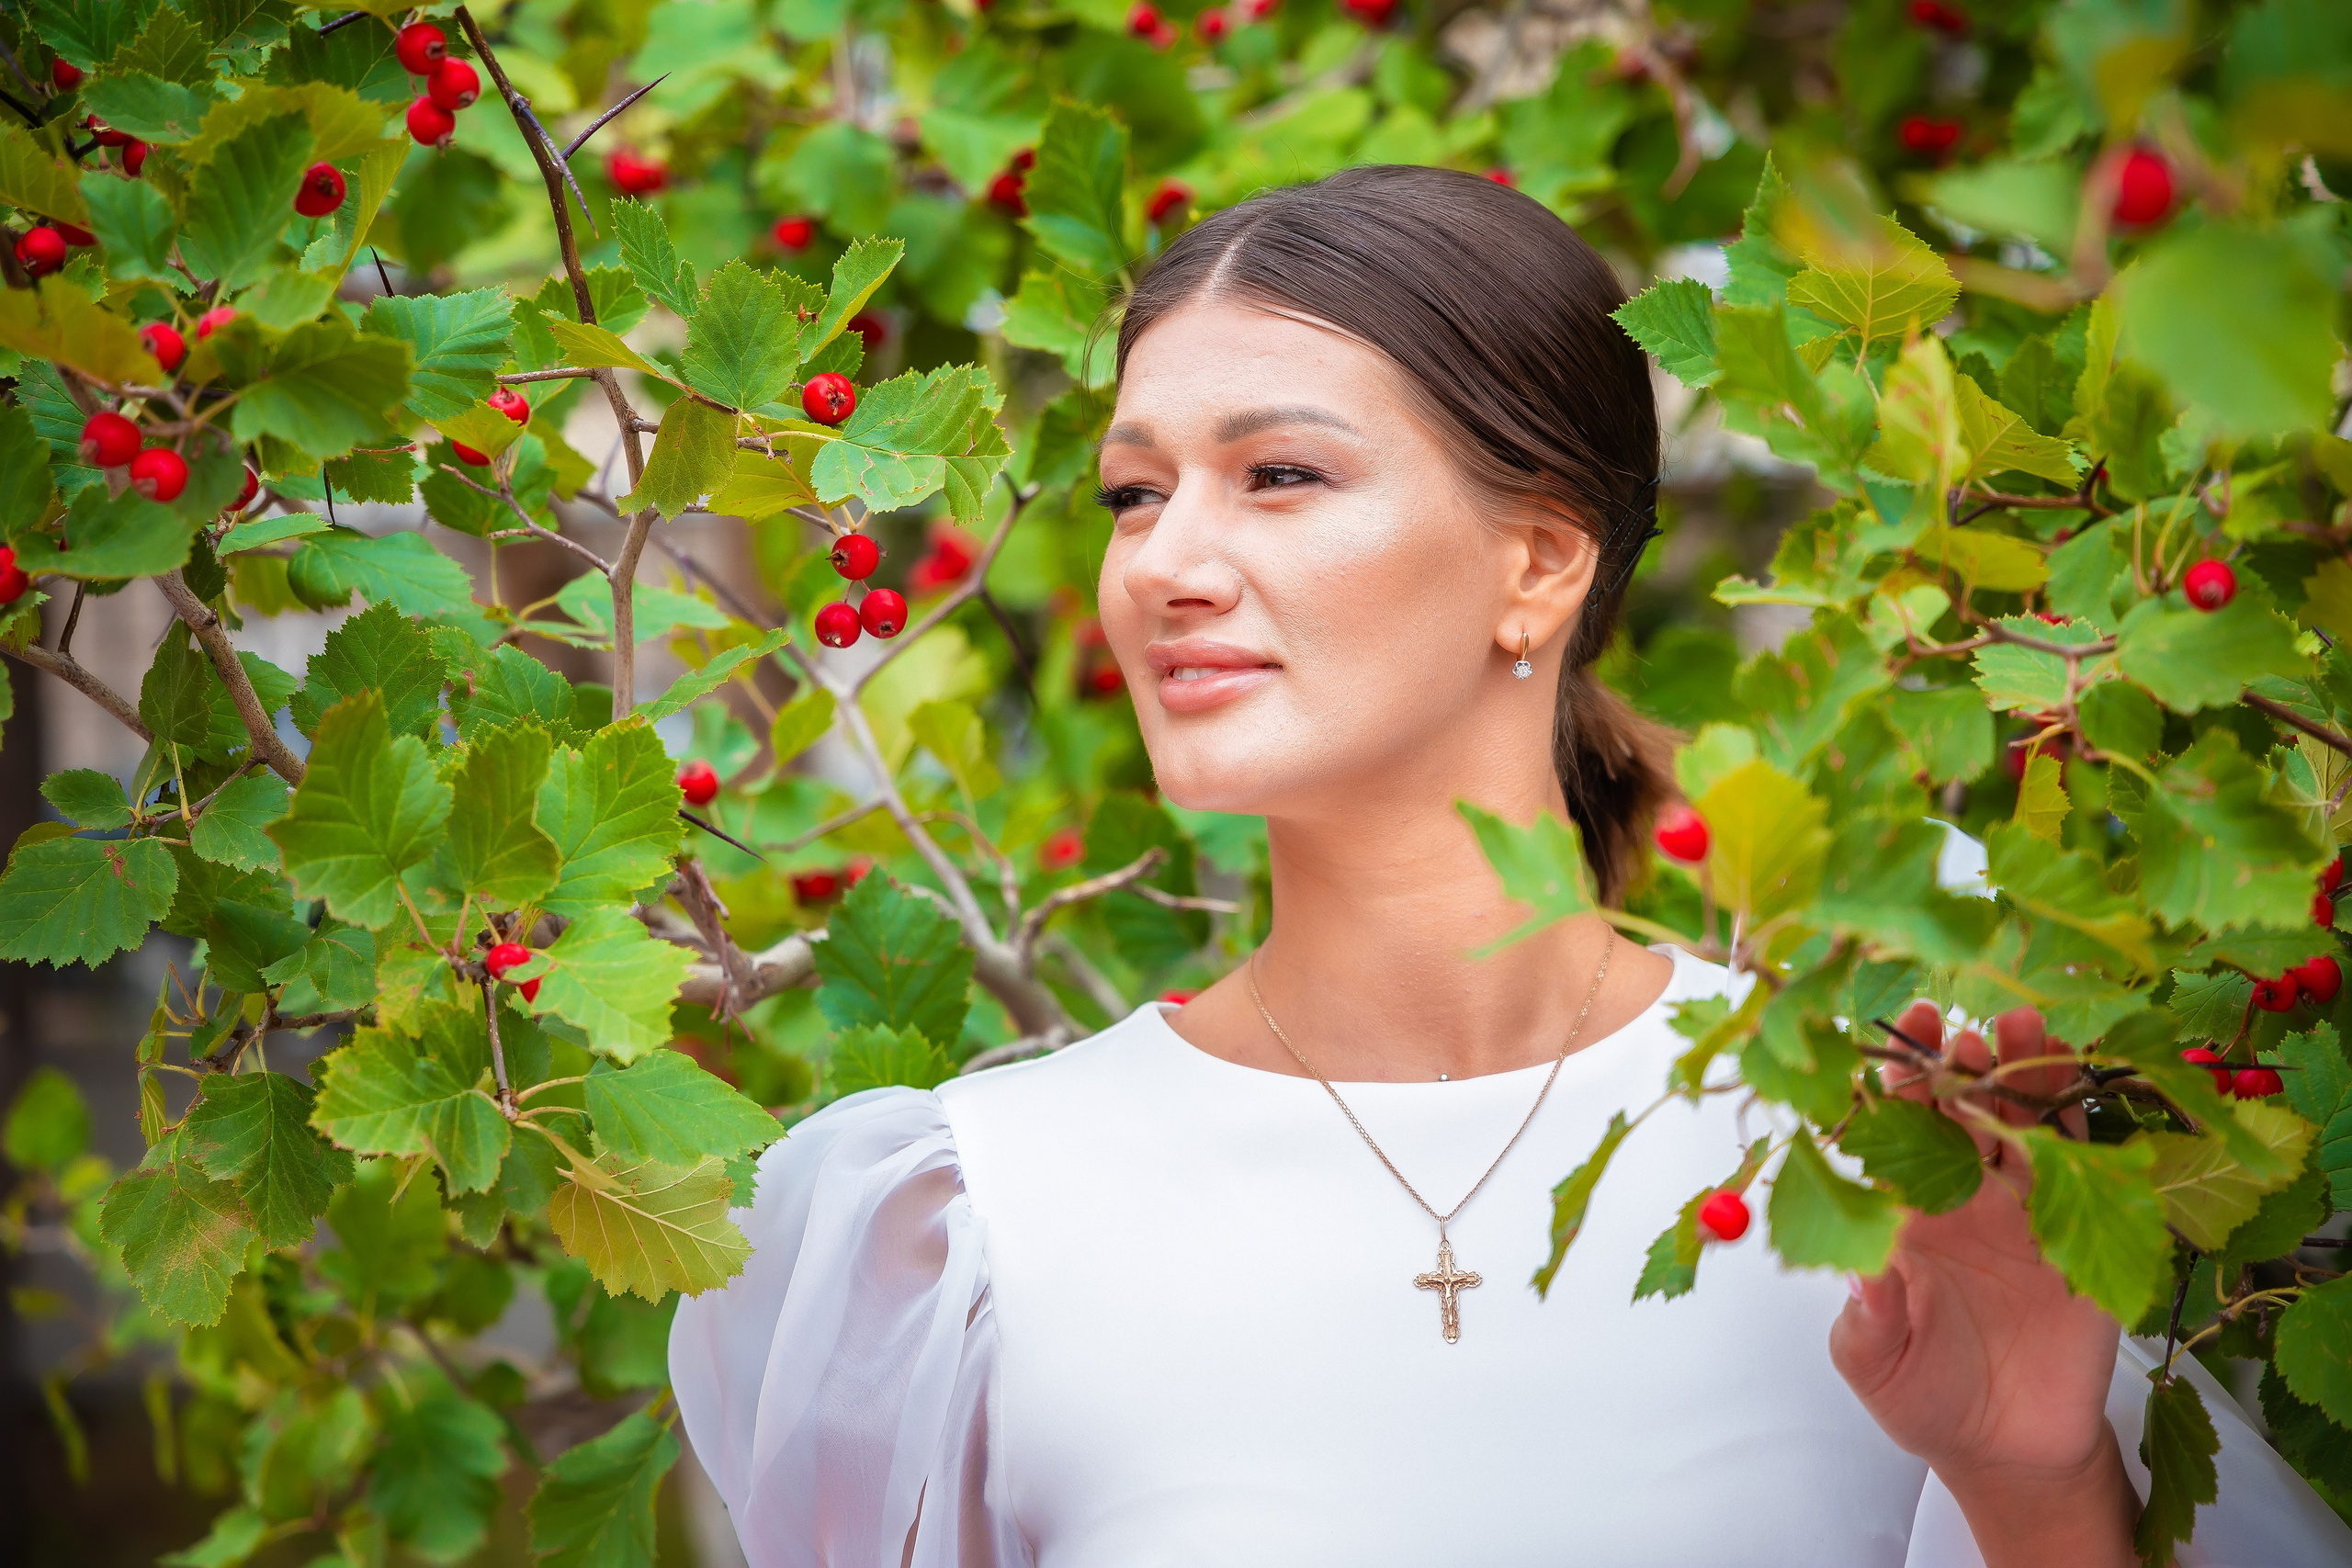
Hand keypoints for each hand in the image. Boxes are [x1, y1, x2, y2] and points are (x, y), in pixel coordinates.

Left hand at [1827, 1001, 2138, 1565]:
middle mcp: (1961, 1196)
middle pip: (1960, 1111)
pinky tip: (2075, 1082)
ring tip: (2023, 1026)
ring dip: (2022, 1075)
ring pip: (2022, 1124)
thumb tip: (1858, 1268)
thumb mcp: (1875, 1359)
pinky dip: (2081, 1124)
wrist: (2007, 1448)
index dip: (1897, 1078)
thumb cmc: (1921, 1394)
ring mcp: (2022, 1210)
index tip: (1900, 1036)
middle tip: (1961, 1032)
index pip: (1894, 1126)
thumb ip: (1867, 1315)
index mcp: (1903, 1210)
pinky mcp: (2082, 1236)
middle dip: (1961, 1065)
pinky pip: (2085, 1168)